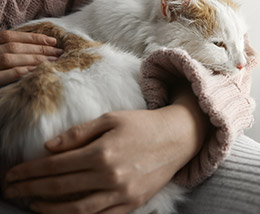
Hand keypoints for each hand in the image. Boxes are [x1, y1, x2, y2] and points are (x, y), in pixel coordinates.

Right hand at [0, 30, 62, 85]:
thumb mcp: (2, 51)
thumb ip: (14, 48)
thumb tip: (42, 44)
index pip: (11, 36)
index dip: (33, 38)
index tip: (53, 41)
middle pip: (14, 47)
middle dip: (39, 49)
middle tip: (59, 52)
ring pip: (10, 59)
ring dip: (34, 59)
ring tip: (54, 61)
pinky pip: (5, 75)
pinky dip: (21, 71)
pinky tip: (37, 71)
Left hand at [4, 84, 208, 213]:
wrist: (178, 138)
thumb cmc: (143, 125)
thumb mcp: (111, 119)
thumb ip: (79, 133)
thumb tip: (49, 148)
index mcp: (103, 152)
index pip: (55, 166)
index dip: (30, 171)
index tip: (13, 173)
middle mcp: (111, 176)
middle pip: (60, 187)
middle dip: (31, 189)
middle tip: (12, 190)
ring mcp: (122, 193)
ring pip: (77, 209)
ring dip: (49, 208)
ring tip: (32, 204)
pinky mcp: (133, 203)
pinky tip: (65, 213)